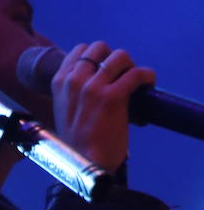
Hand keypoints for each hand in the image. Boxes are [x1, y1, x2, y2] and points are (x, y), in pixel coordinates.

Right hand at [51, 40, 154, 170]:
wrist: (84, 163)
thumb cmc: (77, 143)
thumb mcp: (64, 110)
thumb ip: (72, 92)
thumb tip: (92, 82)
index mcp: (59, 82)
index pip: (79, 51)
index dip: (97, 56)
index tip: (107, 69)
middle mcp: (74, 80)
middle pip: (99, 47)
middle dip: (113, 58)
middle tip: (122, 74)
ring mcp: (93, 87)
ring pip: (119, 56)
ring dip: (131, 65)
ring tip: (136, 80)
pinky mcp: (113, 97)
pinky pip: (136, 74)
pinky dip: (147, 75)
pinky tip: (149, 83)